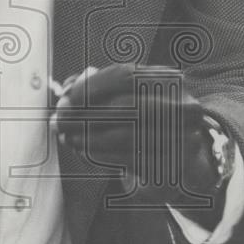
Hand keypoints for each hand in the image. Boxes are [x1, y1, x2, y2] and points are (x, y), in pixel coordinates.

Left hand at [53, 64, 222, 219]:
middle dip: (84, 114)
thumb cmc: (147, 127)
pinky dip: (100, 155)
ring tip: (69, 138)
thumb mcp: (127, 101)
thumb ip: (98, 90)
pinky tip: (86, 152)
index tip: (65, 98)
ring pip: (124, 134)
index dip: (91, 86)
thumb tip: (67, 89)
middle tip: (60, 122)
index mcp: (170, 82)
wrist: (182, 166)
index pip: (127, 75)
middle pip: (124, 106)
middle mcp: (183, 107)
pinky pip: (128, 159)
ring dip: (88, 137)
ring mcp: (183, 139)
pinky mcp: (173, 168)